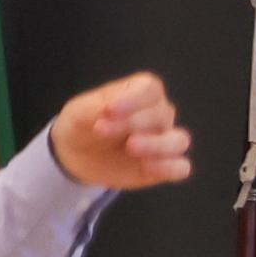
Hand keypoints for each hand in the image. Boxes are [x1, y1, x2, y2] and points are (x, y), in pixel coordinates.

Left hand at [46, 72, 190, 189]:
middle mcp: (160, 114)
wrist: (75, 152)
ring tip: (130, 146)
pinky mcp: (163, 166)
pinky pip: (180, 167)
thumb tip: (111, 108)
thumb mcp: (80, 112)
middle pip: (160, 114)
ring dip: (157, 144)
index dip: (132, 100)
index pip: (150, 89)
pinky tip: (146, 166)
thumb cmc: (83, 123)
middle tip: (100, 130)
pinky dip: (168, 167)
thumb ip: (96, 108)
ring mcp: (164, 140)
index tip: (107, 110)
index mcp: (142, 92)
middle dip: (130, 123)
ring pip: (179, 140)